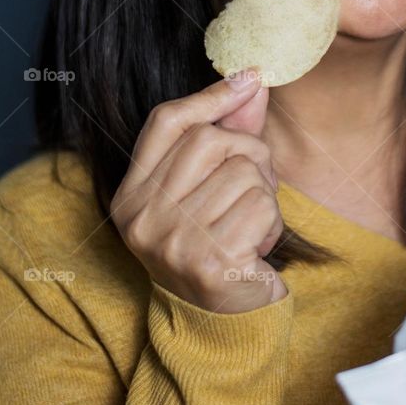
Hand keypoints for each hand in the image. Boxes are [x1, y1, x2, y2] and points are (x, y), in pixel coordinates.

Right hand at [110, 72, 286, 312]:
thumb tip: (252, 81)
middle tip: (257, 186)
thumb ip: (228, 134)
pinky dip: (273, 224)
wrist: (223, 325)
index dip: (210, 96)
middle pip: (212, 140)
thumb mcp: (213, 188)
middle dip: (252, 153)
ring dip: (265, 196)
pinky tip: (257, 249)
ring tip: (251, 227)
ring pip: (244, 172)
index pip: (166, 122)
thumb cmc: (218, 245)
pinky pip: (262, 208)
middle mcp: (143, 218)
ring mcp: (172, 241)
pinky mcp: (210, 262)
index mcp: (131, 196)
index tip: (249, 79)